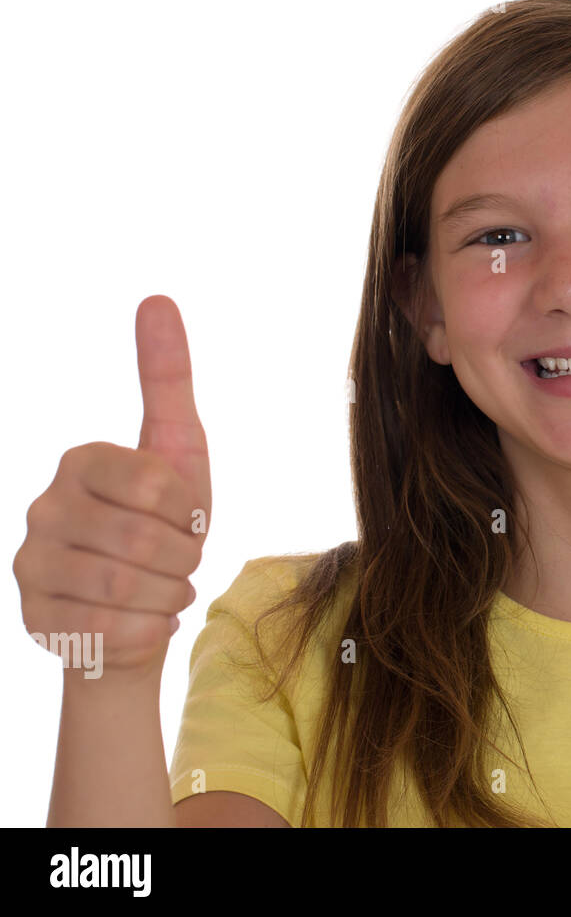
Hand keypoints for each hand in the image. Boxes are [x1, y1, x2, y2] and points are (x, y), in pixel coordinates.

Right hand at [13, 295, 211, 678]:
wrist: (139, 608)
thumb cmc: (165, 525)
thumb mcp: (179, 452)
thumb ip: (166, 378)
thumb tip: (157, 298)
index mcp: (81, 461)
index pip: (155, 483)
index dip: (186, 510)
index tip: (181, 516)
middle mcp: (43, 506)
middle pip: (144, 540)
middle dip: (183, 558)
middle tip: (178, 560)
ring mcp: (30, 563)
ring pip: (126, 586)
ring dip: (169, 594)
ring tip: (164, 588)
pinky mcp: (34, 616)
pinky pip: (112, 628)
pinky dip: (148, 628)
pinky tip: (143, 618)